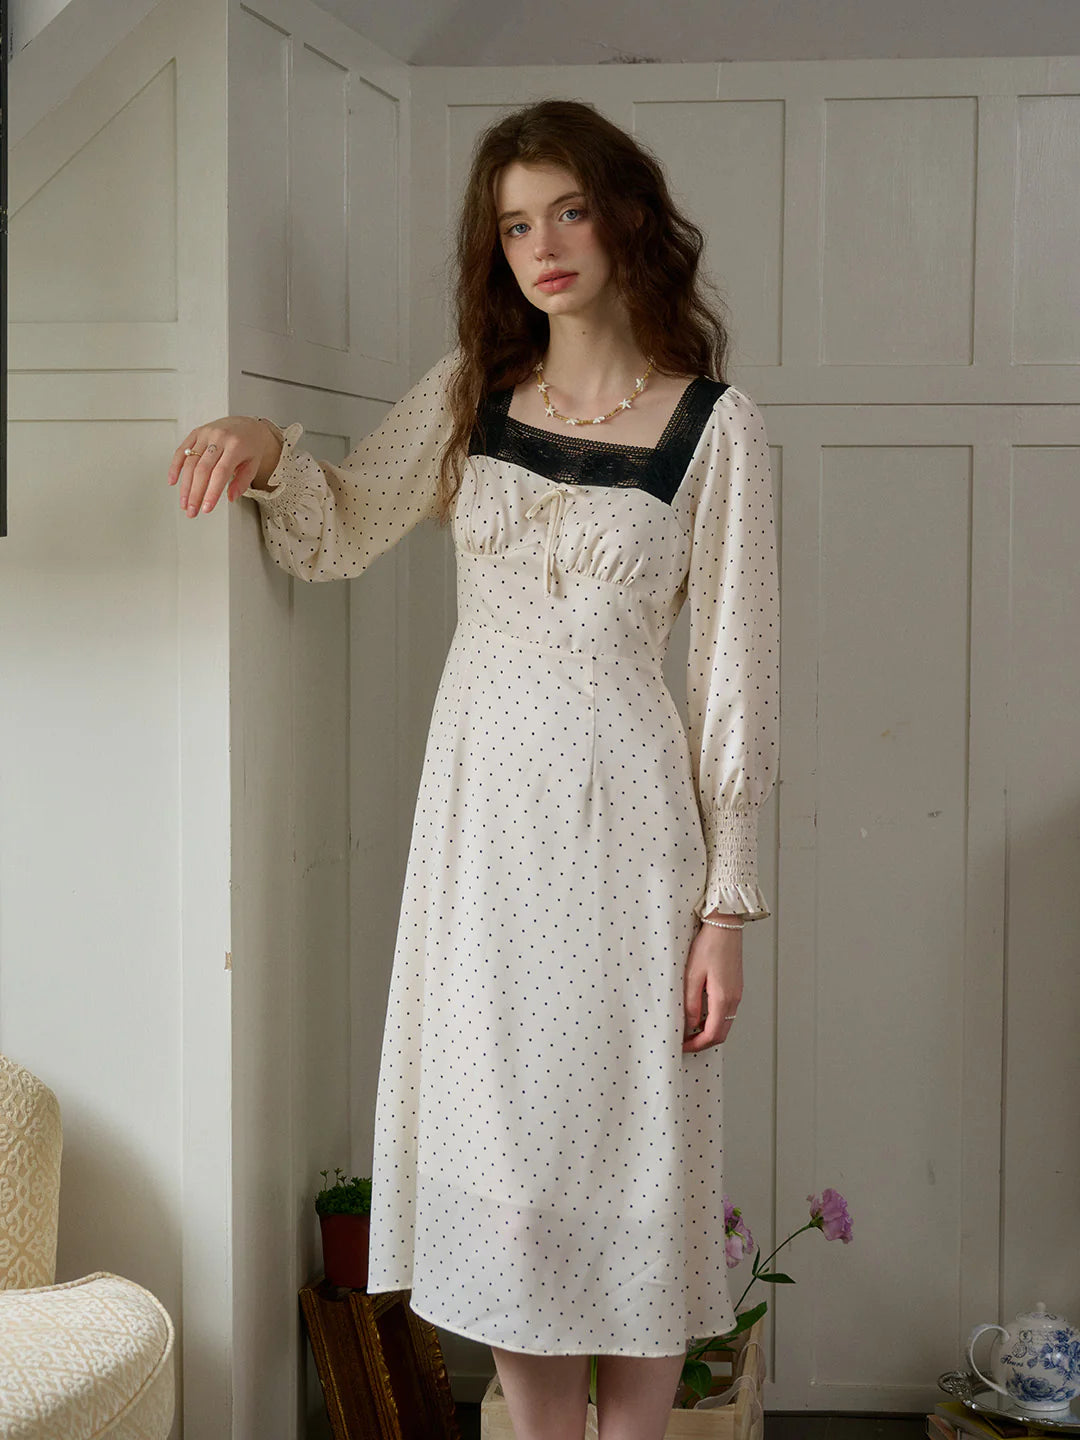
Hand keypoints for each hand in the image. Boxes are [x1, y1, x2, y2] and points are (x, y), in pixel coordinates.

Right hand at [167, 416, 281, 515]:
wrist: (247, 424)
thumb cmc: (250, 446)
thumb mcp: (254, 464)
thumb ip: (243, 482)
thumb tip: (231, 497)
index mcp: (236, 445)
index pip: (220, 473)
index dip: (212, 492)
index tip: (206, 508)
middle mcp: (219, 437)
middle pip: (202, 469)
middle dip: (195, 493)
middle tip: (192, 511)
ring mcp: (205, 433)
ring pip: (190, 462)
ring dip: (185, 485)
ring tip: (185, 503)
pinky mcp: (196, 432)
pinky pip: (181, 450)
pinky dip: (175, 466)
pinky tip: (173, 481)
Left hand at [683, 920, 742, 1052]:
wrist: (725, 925)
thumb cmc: (709, 945)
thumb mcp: (692, 975)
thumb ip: (691, 1003)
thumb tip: (690, 1025)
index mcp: (723, 998)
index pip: (712, 1034)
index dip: (696, 1045)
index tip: (682, 1046)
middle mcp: (734, 999)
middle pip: (721, 1033)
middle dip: (703, 1042)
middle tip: (685, 1042)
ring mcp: (737, 993)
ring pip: (725, 1023)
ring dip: (709, 1031)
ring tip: (689, 1030)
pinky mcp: (736, 987)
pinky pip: (726, 1012)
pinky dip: (714, 1020)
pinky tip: (700, 1014)